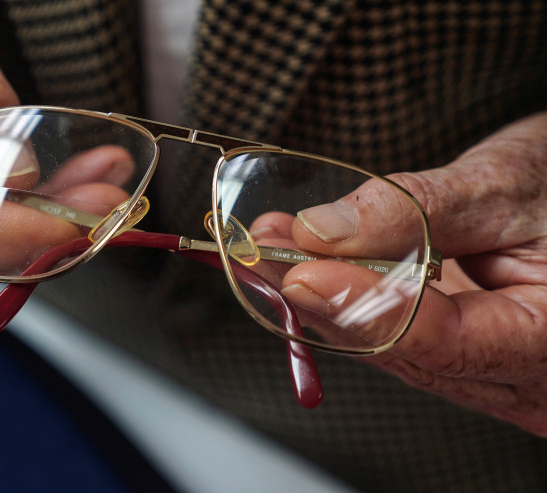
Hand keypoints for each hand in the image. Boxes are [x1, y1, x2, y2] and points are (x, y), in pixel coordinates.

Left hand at [282, 112, 546, 434]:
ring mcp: (482, 375)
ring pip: (385, 349)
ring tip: (272, 247)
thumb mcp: (506, 183)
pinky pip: (389, 337)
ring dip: (322, 296)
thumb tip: (320, 231)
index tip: (301, 272)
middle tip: (263, 253)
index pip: (443, 342)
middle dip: (323, 298)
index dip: (363, 307)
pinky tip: (306, 261)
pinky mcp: (454, 358)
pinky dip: (344, 297)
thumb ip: (417, 209)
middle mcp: (516, 378)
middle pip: (400, 353)